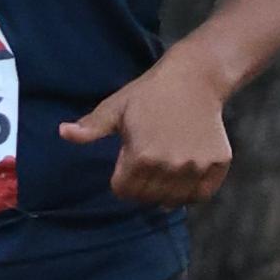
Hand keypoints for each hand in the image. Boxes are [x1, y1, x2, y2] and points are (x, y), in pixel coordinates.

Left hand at [62, 53, 233, 206]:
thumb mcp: (116, 108)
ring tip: (163, 174)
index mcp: (141, 156)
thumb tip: (62, 132)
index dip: (121, 181)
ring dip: (165, 193)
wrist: (195, 78)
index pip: (124, 191)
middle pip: (148, 199)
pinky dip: (191, 193)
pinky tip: (183, 179)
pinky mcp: (217, 164)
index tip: (126, 164)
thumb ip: (91, 127)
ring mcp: (195, 166)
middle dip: (141, 188)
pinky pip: (200, 194)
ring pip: (174, 201)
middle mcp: (169, 166)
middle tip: (145, 167)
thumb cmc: (150, 92)